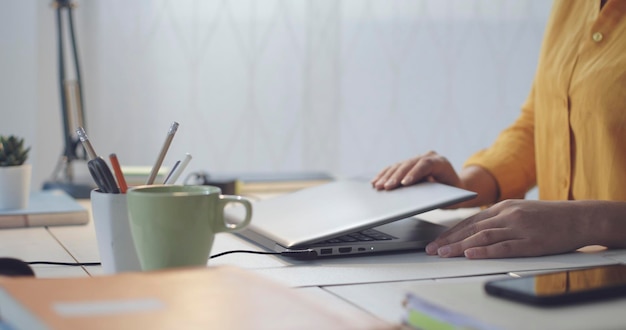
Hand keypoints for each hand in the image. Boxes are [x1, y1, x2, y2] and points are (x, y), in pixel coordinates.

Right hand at [371, 151, 462, 190]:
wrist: (456, 187)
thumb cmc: (454, 195)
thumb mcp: (449, 196)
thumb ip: (437, 192)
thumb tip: (420, 187)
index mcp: (441, 162)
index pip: (425, 165)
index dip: (414, 173)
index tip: (404, 184)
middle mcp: (429, 156)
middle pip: (409, 164)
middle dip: (396, 176)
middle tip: (386, 187)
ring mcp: (419, 158)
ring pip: (400, 165)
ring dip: (387, 176)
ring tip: (377, 186)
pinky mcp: (410, 163)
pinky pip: (395, 167)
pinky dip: (385, 174)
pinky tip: (376, 180)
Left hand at [425, 200, 589, 258]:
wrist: (580, 218)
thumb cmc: (551, 217)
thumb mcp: (520, 210)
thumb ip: (500, 218)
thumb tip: (476, 230)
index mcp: (504, 207)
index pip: (470, 220)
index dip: (451, 232)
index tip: (437, 241)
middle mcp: (507, 215)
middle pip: (471, 228)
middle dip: (449, 240)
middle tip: (432, 249)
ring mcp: (518, 228)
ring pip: (482, 237)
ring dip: (459, 246)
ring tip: (443, 253)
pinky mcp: (530, 242)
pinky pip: (503, 247)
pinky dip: (484, 251)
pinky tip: (470, 254)